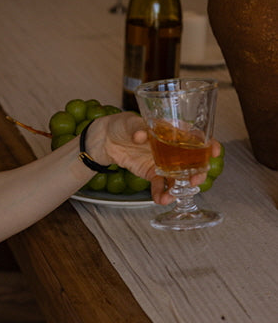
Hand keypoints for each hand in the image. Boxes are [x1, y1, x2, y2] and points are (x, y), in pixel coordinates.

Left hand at [87, 112, 221, 204]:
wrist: (106, 139)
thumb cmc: (123, 124)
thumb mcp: (131, 122)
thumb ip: (138, 129)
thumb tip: (140, 136)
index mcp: (174, 131)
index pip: (197, 137)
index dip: (209, 144)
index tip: (214, 152)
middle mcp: (173, 148)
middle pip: (193, 161)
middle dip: (198, 173)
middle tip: (195, 181)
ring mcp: (164, 162)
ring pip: (179, 177)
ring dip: (180, 188)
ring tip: (175, 195)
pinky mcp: (152, 173)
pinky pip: (160, 185)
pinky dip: (161, 194)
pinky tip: (161, 199)